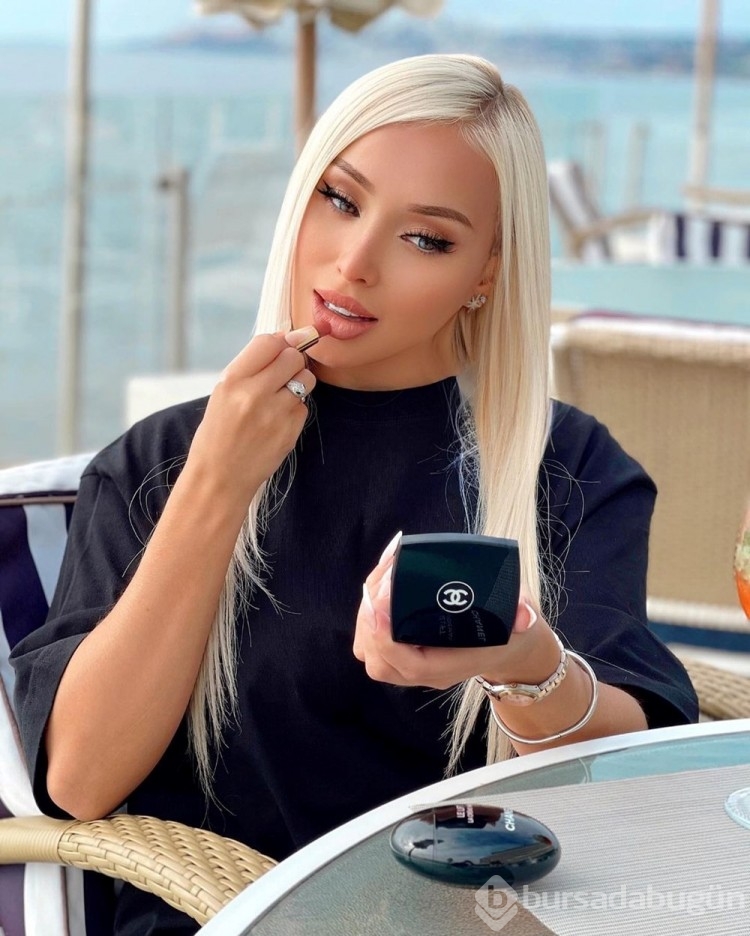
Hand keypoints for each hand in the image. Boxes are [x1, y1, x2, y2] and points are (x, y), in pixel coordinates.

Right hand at [186, 326, 317, 506]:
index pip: (269, 342)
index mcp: (232, 380)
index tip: (283, 347)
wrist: (220, 477)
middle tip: (282, 375)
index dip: (281, 341)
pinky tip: (277, 421)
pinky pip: (304, 406)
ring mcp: (275, 413)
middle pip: (293, 357)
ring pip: (305, 379)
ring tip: (279, 398)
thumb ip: (253, 366)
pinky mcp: (291, 430)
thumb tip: (288, 337)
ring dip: (298, 383)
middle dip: (292, 361)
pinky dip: (295, 409)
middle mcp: (254, 393)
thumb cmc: (219, 432)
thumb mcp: (223, 393)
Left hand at [353, 532, 543, 690]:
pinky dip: (368, 614)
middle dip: (370, 618)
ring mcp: (410, 664)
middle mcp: (426, 671)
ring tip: (381, 577)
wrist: (507, 648)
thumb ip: (522, 613)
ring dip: (366, 615)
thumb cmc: (509, 630)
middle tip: (382, 578)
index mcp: (450, 667)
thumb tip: (523, 615)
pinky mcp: (401, 650)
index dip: (386, 636)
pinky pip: (371, 641)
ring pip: (369, 651)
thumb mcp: (522, 619)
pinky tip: (380, 584)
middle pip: (378, 658)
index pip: (410, 664)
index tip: (379, 599)